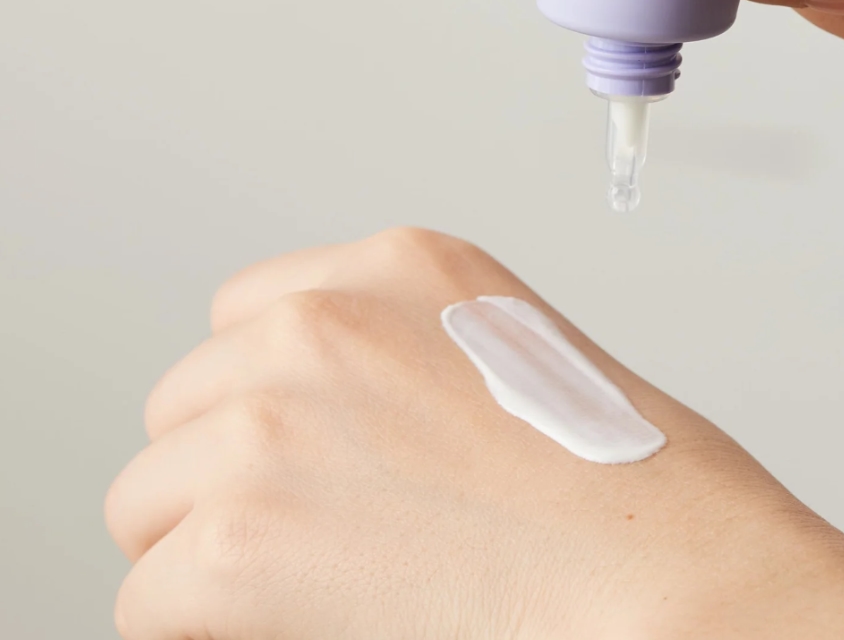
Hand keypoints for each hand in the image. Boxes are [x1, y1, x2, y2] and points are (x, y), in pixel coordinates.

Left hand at [106, 228, 843, 639]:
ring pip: (152, 499)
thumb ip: (405, 356)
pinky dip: (202, 631)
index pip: (251, 316)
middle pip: (188, 404)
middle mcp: (324, 320)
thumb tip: (311, 432)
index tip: (295, 456)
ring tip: (309, 588)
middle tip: (309, 537)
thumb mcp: (514, 352)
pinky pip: (150, 601)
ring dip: (207, 550)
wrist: (673, 572)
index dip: (266, 400)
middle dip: (228, 473)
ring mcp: (275, 420)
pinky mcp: (242, 539)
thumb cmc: (630, 488)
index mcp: (401, 262)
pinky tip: (290, 627)